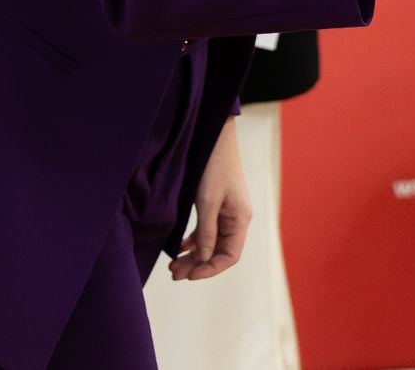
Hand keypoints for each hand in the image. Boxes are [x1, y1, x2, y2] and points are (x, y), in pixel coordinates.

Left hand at [169, 118, 250, 280]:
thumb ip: (206, 232)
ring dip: (194, 256)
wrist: (214, 138)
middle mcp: (236, 219)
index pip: (230, 256)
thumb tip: (202, 259)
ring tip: (173, 265)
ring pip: (211, 243)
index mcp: (240, 219)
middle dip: (198, 265)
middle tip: (174, 274)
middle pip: (219, 252)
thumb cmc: (214, 167)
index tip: (189, 276)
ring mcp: (227, 213)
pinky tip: (180, 247)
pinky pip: (207, 231)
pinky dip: (193, 242)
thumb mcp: (207, 202)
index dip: (210, 269)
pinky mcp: (217, 206)